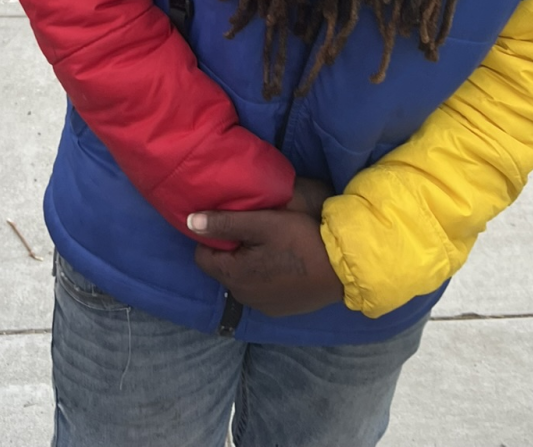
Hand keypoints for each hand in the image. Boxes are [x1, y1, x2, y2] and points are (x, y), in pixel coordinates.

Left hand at [188, 181, 343, 317]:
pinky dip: (264, 276)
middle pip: (223, 268)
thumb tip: (190, 221)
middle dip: (231, 248)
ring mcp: (263, 306)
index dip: (213, 236)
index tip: (231, 221)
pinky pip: (261, 290)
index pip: (202, 256)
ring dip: (248, 262)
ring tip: (270, 243)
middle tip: (254, 228)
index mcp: (234, 275)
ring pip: (242, 279)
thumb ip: (225, 222)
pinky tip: (283, 262)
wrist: (343, 269)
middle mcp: (243, 297)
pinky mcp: (280, 310)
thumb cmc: (301, 240)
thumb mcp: (263, 223)